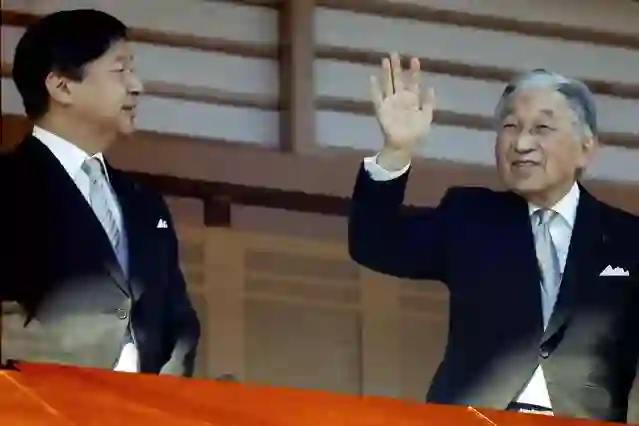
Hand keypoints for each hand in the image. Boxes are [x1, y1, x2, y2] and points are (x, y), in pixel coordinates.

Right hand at [370, 53, 434, 168]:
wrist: (404, 145)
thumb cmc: (416, 133)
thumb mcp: (426, 117)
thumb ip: (429, 102)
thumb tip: (431, 87)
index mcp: (412, 99)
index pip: (412, 82)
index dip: (413, 71)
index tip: (414, 59)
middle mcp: (400, 98)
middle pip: (398, 79)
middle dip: (397, 67)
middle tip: (395, 53)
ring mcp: (390, 103)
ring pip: (388, 84)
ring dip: (386, 73)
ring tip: (384, 60)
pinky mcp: (381, 110)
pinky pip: (376, 97)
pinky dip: (374, 88)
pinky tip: (372, 78)